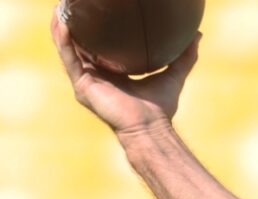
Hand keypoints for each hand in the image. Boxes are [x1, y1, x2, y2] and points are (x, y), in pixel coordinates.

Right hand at [50, 6, 199, 135]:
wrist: (150, 127)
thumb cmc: (160, 108)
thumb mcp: (173, 75)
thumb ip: (184, 57)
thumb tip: (197, 35)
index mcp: (112, 74)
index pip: (99, 48)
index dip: (95, 31)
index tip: (95, 11)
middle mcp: (96, 77)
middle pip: (80, 46)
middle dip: (74, 25)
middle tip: (72, 4)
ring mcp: (87, 81)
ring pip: (69, 49)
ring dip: (62, 28)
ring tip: (60, 8)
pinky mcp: (83, 86)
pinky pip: (70, 59)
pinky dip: (64, 41)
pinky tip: (64, 24)